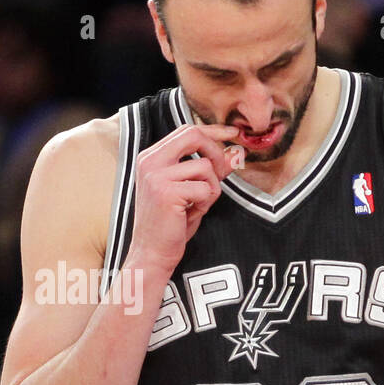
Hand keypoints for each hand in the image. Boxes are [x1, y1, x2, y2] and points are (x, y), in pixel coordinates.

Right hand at [128, 123, 241, 272]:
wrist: (151, 253)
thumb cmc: (170, 224)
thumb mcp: (189, 190)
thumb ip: (207, 169)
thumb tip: (233, 153)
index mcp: (150, 157)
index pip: (186, 131)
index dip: (212, 130)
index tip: (232, 133)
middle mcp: (149, 161)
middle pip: (193, 135)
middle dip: (215, 152)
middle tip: (222, 172)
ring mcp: (156, 175)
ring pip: (205, 167)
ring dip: (211, 188)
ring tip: (196, 205)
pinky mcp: (166, 192)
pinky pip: (205, 188)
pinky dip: (205, 203)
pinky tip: (191, 214)